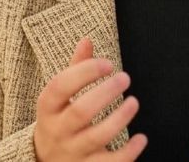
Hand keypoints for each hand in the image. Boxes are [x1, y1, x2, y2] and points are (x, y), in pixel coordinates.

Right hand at [33, 37, 147, 160]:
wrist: (46, 161)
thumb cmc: (60, 119)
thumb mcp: (60, 96)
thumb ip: (76, 68)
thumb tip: (87, 40)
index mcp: (48, 107)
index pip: (60, 86)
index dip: (84, 72)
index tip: (108, 63)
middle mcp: (58, 131)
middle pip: (81, 111)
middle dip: (106, 92)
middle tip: (125, 77)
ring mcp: (73, 153)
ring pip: (97, 137)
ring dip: (120, 118)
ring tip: (134, 102)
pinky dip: (129, 152)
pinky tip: (142, 138)